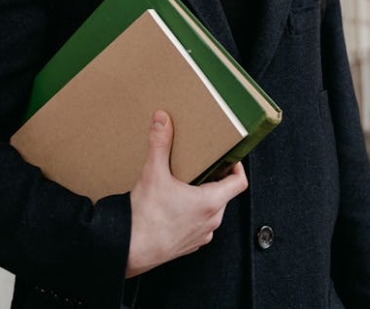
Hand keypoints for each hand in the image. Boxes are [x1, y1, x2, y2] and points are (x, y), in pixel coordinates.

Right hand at [125, 111, 247, 276]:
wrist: (131, 249)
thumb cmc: (146, 217)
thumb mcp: (153, 173)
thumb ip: (159, 144)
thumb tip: (162, 119)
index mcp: (211, 202)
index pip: (239, 182)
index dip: (236, 167)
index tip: (228, 158)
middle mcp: (211, 220)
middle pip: (224, 194)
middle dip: (214, 178)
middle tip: (200, 165)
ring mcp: (202, 235)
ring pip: (212, 211)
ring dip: (203, 197)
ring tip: (184, 185)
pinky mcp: (190, 244)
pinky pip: (199, 225)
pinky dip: (192, 213)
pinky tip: (174, 206)